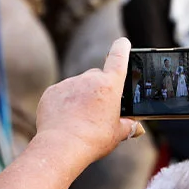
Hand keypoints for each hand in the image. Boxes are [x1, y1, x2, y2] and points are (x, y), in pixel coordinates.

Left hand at [33, 37, 142, 164]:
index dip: (122, 48)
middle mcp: (89, 79)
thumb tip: (137, 128)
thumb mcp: (118, 134)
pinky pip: (61, 94)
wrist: (62, 146)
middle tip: (99, 109)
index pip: (118, 57)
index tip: (123, 42)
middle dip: (99, 89)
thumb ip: (129, 126)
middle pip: (97, 77)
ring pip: (78, 86)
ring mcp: (68, 84)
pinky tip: (66, 120)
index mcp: (109, 85)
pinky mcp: (52, 92)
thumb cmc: (94, 139)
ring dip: (81, 97)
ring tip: (80, 120)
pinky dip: (64, 103)